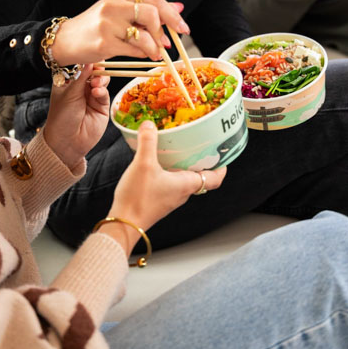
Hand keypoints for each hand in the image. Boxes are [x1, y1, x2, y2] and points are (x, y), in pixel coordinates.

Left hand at [43, 65, 109, 168]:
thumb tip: (90, 60)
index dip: (87, 60)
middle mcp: (81, 86)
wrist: (67, 142)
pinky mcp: (102, 105)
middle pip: (94, 70)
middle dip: (97, 69)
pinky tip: (96, 92)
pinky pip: (105, 92)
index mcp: (69, 81)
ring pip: (102, 80)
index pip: (80, 65)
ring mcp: (92, 95)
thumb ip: (82, 77)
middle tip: (97, 69)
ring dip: (101, 79)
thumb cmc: (61, 117)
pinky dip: (102, 90)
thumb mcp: (69, 94)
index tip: (93, 55)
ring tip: (95, 84)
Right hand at [51, 0, 189, 64]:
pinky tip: (140, 55)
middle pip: (152, 14)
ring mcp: (108, 24)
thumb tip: (179, 7)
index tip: (183, 28)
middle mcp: (114, 5)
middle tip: (168, 44)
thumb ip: (149, 9)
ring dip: (154, 47)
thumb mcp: (121, 12)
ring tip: (154, 53)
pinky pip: (133, 50)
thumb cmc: (97, 27)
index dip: (172, 15)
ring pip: (144, 35)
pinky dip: (142, 54)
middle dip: (165, 31)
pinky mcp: (104, 43)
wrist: (66, 41)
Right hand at [107, 121, 225, 247]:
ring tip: (178, 149)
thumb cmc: (138, 198)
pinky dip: (170, 171)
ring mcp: (171, 198)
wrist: (123, 224)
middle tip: (199, 144)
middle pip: (200, 176)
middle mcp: (182, 192)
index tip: (223, 154)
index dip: (222, 167)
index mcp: (186, 184)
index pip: (215, 179)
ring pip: (184, 179)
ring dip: (184, 165)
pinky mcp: (159, 200)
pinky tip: (158, 162)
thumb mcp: (143, 164)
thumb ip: (148, 142)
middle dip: (201, 160)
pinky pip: (171, 183)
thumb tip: (149, 124)